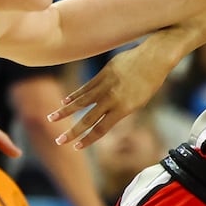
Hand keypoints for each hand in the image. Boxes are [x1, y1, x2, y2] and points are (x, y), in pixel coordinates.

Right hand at [47, 40, 177, 147]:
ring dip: (65, 111)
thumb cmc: (149, 82)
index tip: (77, 147)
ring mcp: (106, 85)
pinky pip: (86, 86)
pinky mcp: (103, 73)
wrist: (154, 58)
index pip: (101, 129)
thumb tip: (105, 117)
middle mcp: (112, 98)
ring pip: (82, 101)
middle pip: (88, 119)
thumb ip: (120, 110)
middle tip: (59, 140)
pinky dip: (75, 94)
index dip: (88, 139)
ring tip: (52, 118)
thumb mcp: (139, 102)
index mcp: (123, 109)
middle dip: (72, 131)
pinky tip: (65, 101)